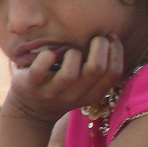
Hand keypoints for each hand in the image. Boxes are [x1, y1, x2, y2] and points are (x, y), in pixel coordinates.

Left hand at [4, 35, 123, 123]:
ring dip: (73, 53)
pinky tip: (49, 53)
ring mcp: (52, 93)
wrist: (31, 110)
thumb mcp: (84, 85)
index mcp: (92, 95)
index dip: (116, 51)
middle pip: (95, 69)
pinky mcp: (32, 85)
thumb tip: (113, 38)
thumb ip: (98, 69)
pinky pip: (41, 68)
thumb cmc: (63, 87)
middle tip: (95, 37)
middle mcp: (74, 97)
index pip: (114, 73)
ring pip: (70, 73)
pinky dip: (47, 56)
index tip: (111, 37)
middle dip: (99, 46)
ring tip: (69, 50)